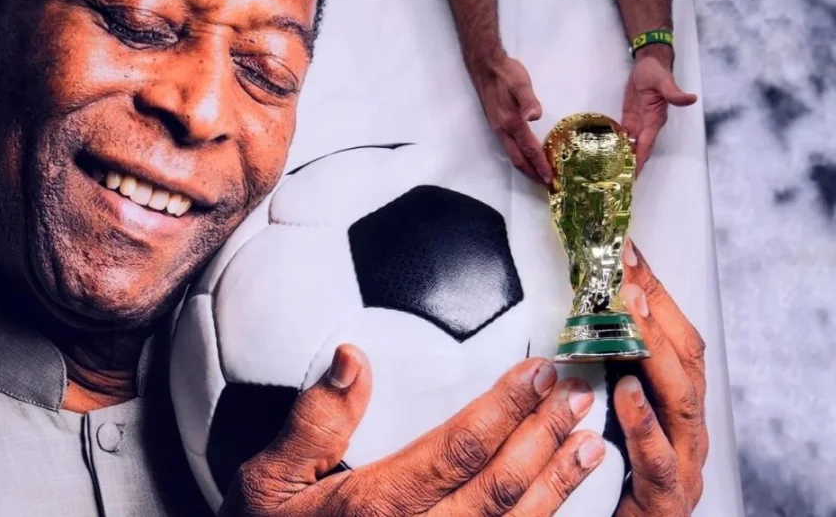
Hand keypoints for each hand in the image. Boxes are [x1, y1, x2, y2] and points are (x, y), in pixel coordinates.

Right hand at [220, 346, 606, 516]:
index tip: (539, 374)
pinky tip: (561, 500)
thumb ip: (312, 422)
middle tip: (579, 395)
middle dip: (547, 437)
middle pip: (501, 485)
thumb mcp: (267, 480)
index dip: (507, 409)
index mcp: (381, 505)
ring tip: (592, 443)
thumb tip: (353, 358)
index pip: (461, 448)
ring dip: (558, 482)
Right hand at [470, 53, 552, 184]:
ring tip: (538, 176)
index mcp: (511, 123)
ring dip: (526, 168)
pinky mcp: (498, 124)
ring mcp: (498, 129)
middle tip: (546, 185)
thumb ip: (528, 101)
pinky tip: (526, 156)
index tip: (550, 178)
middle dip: (532, 174)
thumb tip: (535, 116)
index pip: (529, 149)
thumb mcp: (520, 84)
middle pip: (518, 159)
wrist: (485, 66)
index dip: (540, 165)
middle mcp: (503, 130)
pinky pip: (510, 147)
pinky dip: (520, 157)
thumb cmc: (505, 74)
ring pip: (512, 155)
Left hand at [613, 240, 708, 515]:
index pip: (671, 334)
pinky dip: (644, 426)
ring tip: (630, 317)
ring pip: (680, 401)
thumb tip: (568, 317)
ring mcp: (682, 462)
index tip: (624, 251)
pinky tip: (627, 395)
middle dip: (656, 311)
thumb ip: (596, 371)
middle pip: (684, 358)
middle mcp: (684, 428)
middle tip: (626, 273)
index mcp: (669, 402)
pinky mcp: (666, 500)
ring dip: (654, 353)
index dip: (651, 291)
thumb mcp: (603, 414)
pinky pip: (660, 461)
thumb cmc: (610, 479)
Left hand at [621, 47, 697, 173]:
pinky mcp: (630, 117)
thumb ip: (674, 93)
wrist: (648, 62)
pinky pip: (624, 135)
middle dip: (631, 165)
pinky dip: (618, 144)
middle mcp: (647, 125)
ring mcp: (638, 122)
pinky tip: (609, 154)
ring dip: (623, 157)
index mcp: (656, 120)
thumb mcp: (664, 81)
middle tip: (620, 182)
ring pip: (631, 144)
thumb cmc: (657, 71)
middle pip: (639, 149)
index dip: (640, 159)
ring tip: (612, 173)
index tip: (634, 175)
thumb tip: (692, 99)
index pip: (646, 144)